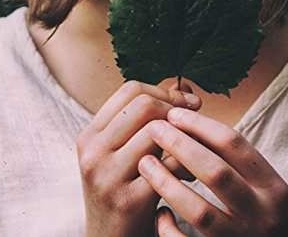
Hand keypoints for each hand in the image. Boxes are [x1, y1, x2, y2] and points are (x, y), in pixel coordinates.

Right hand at [76, 81, 201, 236]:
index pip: (130, 90)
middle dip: (176, 106)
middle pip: (143, 105)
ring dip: (184, 134)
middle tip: (196, 114)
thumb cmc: (123, 191)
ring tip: (193, 145)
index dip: (163, 90)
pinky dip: (186, 163)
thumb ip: (148, 119)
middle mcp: (93, 152)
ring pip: (156, 132)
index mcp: (91, 135)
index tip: (187, 99)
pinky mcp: (128, 201)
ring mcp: (107, 176)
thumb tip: (183, 86)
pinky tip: (190, 173)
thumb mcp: (123, 153)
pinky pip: (169, 166)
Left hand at [138, 108, 287, 235]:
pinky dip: (170, 229)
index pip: (234, 144)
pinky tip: (159, 213)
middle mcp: (262, 213)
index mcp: (273, 185)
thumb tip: (192, 125)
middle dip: (180, 146)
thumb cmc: (272, 217)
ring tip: (145, 163)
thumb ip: (238, 162)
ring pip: (200, 211)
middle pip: (216, 172)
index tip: (174, 114)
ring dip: (167, 183)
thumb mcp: (267, 186)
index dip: (200, 125)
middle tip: (154, 129)